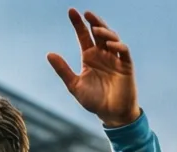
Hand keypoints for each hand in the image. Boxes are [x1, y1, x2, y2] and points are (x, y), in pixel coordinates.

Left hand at [48, 9, 139, 126]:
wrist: (111, 115)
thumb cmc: (94, 101)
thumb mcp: (74, 85)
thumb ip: (63, 70)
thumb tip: (49, 54)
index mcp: (90, 57)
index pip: (84, 36)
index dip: (78, 24)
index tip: (71, 11)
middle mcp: (103, 55)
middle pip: (99, 33)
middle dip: (93, 22)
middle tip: (85, 13)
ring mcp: (115, 59)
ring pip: (112, 38)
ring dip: (105, 32)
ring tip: (95, 29)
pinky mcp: (126, 66)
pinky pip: (123, 51)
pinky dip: (118, 46)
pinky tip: (110, 45)